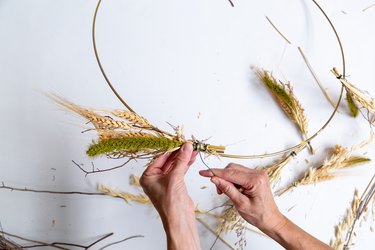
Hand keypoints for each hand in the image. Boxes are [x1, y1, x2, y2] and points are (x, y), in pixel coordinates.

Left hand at [140, 143, 200, 249]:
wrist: (179, 219)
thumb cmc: (171, 202)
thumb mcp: (175, 177)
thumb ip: (181, 160)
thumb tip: (186, 146)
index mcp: (148, 176)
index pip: (160, 158)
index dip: (172, 150)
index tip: (181, 143)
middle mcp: (154, 179)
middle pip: (168, 161)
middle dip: (179, 153)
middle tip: (189, 145)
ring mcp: (165, 182)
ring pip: (175, 166)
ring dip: (184, 158)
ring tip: (193, 150)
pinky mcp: (174, 185)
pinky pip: (180, 171)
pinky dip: (186, 165)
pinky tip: (192, 158)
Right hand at [200, 163, 331, 249]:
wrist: (271, 219)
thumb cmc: (259, 215)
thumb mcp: (240, 204)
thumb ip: (227, 189)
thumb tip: (214, 179)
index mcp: (255, 180)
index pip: (230, 173)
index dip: (215, 173)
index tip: (203, 172)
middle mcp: (258, 173)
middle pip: (232, 168)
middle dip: (221, 177)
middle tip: (218, 191)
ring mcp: (257, 173)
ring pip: (234, 169)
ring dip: (226, 179)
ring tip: (225, 192)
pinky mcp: (256, 176)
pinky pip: (239, 173)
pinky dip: (232, 180)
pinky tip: (233, 189)